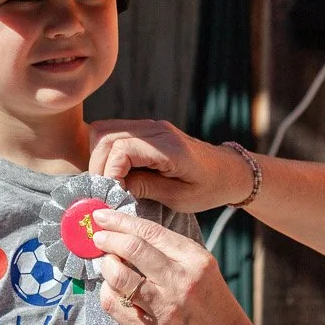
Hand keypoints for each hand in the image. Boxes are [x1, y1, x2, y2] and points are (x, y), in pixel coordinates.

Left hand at [88, 207, 265, 324]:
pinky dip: (107, 291)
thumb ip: (169, 250)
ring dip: (105, 265)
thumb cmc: (210, 303)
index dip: (120, 220)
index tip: (103, 217)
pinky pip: (114, 305)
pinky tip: (111, 288)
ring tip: (106, 264)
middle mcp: (180, 281)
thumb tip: (127, 233)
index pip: (150, 231)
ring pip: (119, 277)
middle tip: (98, 238)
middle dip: (108, 239)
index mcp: (195, 259)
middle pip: (132, 248)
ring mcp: (163, 308)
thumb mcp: (201, 268)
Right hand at [90, 119, 254, 213]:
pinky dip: (105, 152)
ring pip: (104, 131)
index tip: (113, 194)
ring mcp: (150, 126)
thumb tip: (114, 188)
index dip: (109, 173)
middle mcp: (156, 129)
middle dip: (97, 166)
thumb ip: (145, 189)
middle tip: (103, 192)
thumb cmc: (208, 188)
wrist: (227, 171)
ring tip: (107, 183)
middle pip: (106, 135)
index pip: (121, 149)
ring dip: (98, 157)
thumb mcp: (179, 198)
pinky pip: (113, 133)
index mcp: (167, 147)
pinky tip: (113, 173)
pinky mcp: (145, 130)